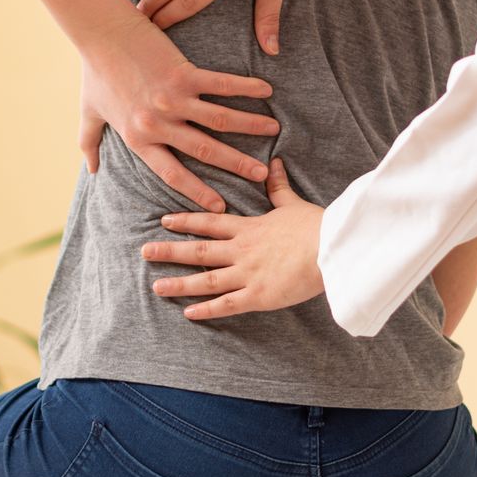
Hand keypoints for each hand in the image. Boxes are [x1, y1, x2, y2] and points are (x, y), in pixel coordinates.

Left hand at [80, 9, 279, 212]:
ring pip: (220, 119)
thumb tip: (92, 169)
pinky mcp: (182, 73)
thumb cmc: (94, 71)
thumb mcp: (89, 113)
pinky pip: (221, 84)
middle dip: (236, 165)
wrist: (100, 32)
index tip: (220, 207)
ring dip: (250, 126)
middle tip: (260, 176)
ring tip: (274, 130)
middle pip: (205, 151)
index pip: (173, 174)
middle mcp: (158, 124)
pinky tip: (266, 91)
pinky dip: (245, 88)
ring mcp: (172, 99)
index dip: (198, 192)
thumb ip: (89, 144)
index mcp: (138, 138)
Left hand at [142, 158, 324, 319]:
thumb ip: (278, 187)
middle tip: (144, 252)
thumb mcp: (292, 203)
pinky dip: (206, 309)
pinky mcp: (259, 295)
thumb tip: (274, 164)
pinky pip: (227, 304)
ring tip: (156, 286)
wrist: (332, 247)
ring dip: (179, 283)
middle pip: (198, 250)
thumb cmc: (316, 226)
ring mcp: (247, 274)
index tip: (164, 221)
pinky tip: (188, 313)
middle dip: (170, 250)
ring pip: (206, 279)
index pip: (209, 223)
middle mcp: (241, 250)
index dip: (186, 222)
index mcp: (249, 228)